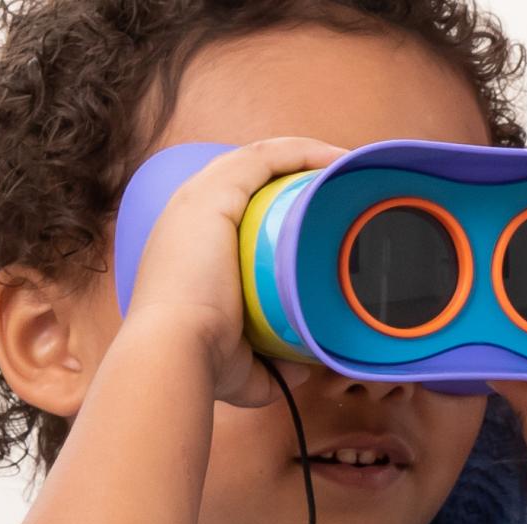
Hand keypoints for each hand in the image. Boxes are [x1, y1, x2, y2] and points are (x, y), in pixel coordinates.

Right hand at [122, 137, 343, 407]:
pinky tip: (338, 157)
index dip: (279, 204)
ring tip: (351, 168)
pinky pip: (266, 156)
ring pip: (263, 160)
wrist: (175, 351)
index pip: (238, 209)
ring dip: (309, 157)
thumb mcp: (243, 367)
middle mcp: (191, 213)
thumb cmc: (201, 364)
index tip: (322, 216)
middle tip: (345, 192)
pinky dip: (304, 151)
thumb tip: (299, 370)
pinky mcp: (215, 192)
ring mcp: (200, 198)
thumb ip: (270, 370)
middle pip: (253, 178)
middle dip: (299, 176)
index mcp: (191, 245)